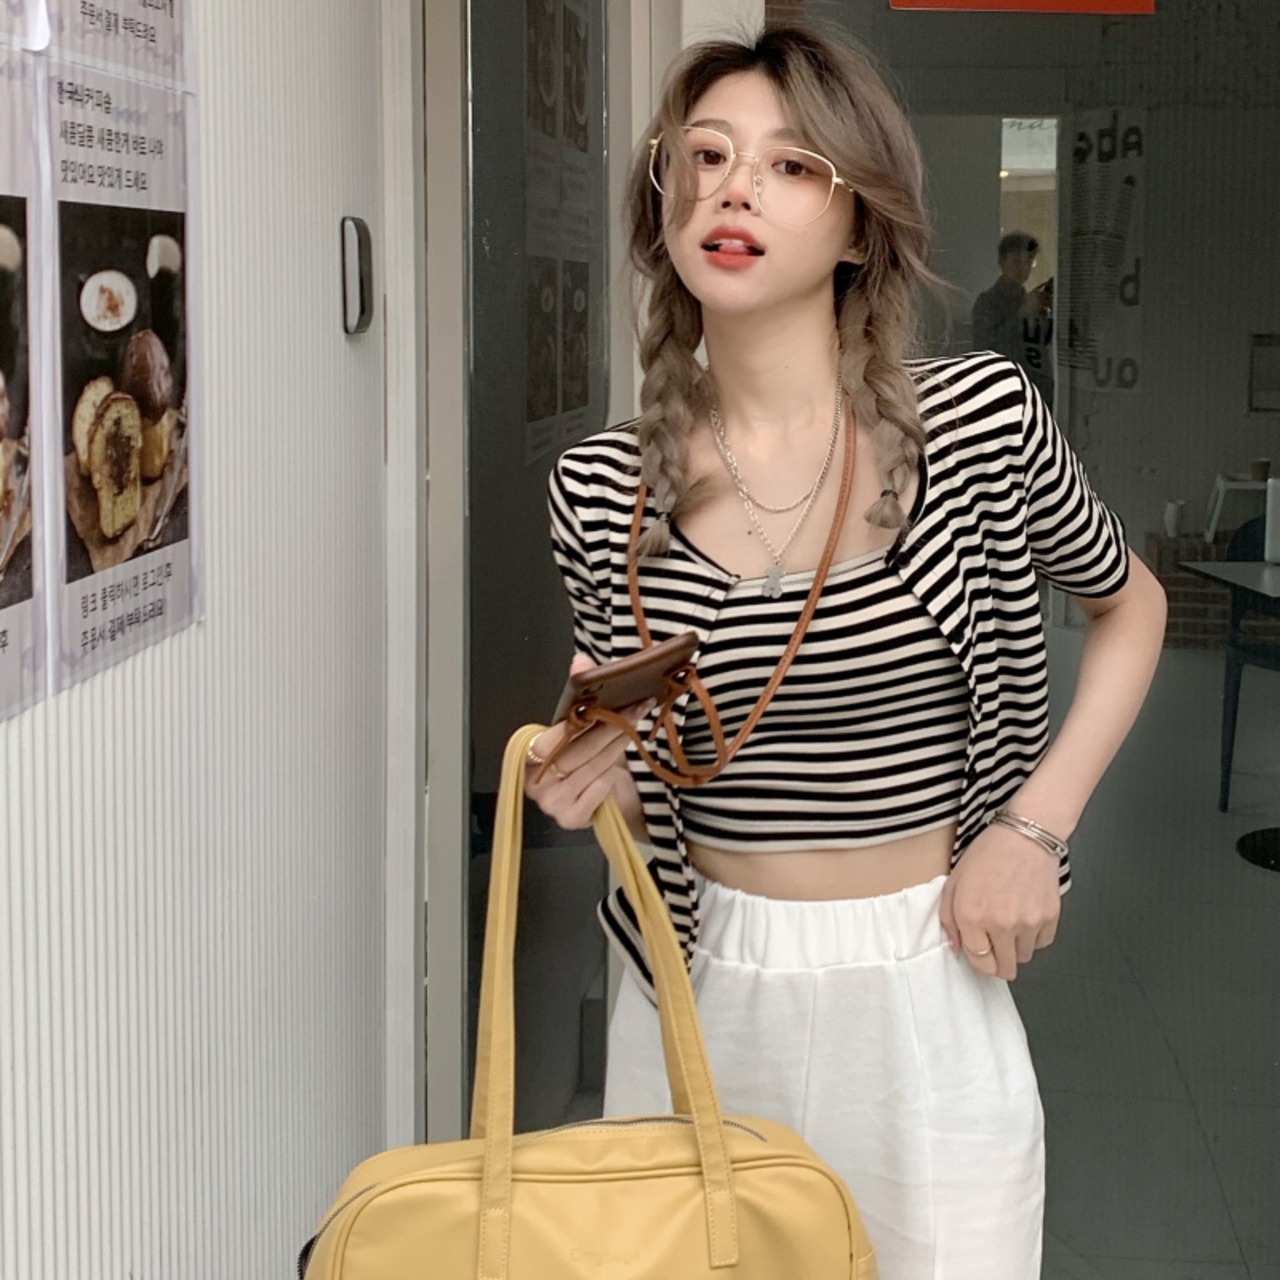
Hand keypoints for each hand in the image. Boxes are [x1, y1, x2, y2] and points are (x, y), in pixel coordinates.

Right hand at [524, 653, 650, 829]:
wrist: (612, 796)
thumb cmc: (594, 759)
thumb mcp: (586, 727)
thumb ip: (579, 692)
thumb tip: (580, 660)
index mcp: (531, 755)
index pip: (549, 739)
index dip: (576, 724)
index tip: (601, 708)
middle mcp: (535, 781)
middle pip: (574, 753)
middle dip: (608, 729)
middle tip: (634, 710)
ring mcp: (550, 803)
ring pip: (589, 770)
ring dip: (616, 749)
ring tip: (632, 731)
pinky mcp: (569, 818)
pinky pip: (595, 793)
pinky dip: (608, 781)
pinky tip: (614, 774)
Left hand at [938, 824, 1060, 980]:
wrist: (1024, 836)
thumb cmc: (988, 854)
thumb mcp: (954, 882)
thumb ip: (949, 919)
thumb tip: (957, 947)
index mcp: (972, 916)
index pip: (979, 963)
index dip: (978, 961)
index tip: (980, 953)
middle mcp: (1001, 924)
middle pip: (1004, 969)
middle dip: (997, 962)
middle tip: (994, 946)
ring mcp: (1028, 923)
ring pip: (1023, 958)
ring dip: (1015, 947)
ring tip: (1009, 922)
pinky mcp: (1049, 918)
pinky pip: (1042, 943)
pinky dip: (1034, 936)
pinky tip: (1025, 915)